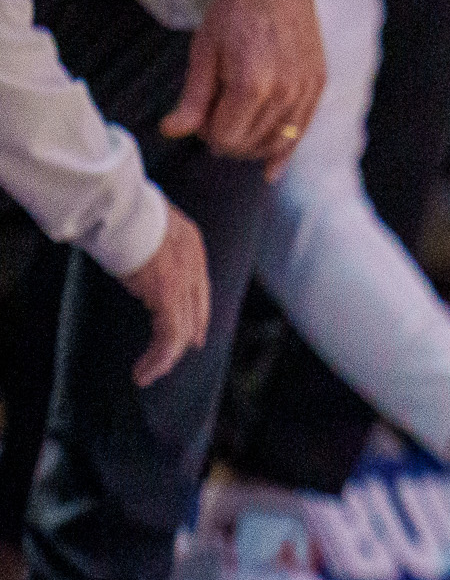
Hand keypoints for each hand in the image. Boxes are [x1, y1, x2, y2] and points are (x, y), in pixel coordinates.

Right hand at [116, 202, 208, 385]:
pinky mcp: (167, 293)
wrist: (118, 205)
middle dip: (184, 341)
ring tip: (147, 374)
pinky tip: (144, 371)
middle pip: (195, 313)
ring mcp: (183, 279)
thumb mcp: (146, 225)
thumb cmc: (119, 210)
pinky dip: (159, 358)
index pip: (201, 290)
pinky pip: (170, 335)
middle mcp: (194, 264)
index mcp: (191, 245)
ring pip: (183, 330)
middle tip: (166, 363)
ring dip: (165, 358)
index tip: (195, 337)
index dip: (198, 317)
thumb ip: (150, 244)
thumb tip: (137, 256)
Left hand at [163, 0, 322, 175]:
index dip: (208, 134)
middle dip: (228, 138)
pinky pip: (301, 130)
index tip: (200, 117)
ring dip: (252, 144)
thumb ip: (193, 98)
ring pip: (277, 142)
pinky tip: (272, 172)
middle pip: (250, 143)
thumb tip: (171, 131)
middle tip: (214, 118)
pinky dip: (285, 152)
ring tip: (236, 127)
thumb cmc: (233, 14)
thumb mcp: (204, 53)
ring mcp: (305, 90)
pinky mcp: (317, 86)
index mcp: (252, 83)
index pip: (227, 138)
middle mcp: (285, 92)